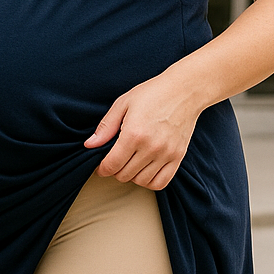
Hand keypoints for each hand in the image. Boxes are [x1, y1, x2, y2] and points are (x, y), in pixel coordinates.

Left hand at [84, 68, 201, 189]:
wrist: (184, 90)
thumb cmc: (153, 93)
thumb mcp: (123, 104)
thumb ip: (106, 127)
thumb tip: (89, 145)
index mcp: (134, 134)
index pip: (112, 165)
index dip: (102, 169)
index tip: (101, 166)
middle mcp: (150, 147)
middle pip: (124, 175)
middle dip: (115, 170)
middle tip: (116, 160)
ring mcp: (166, 154)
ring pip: (141, 181)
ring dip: (131, 176)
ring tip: (130, 164)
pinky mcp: (178, 157)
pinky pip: (161, 183)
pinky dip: (149, 182)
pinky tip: (145, 171)